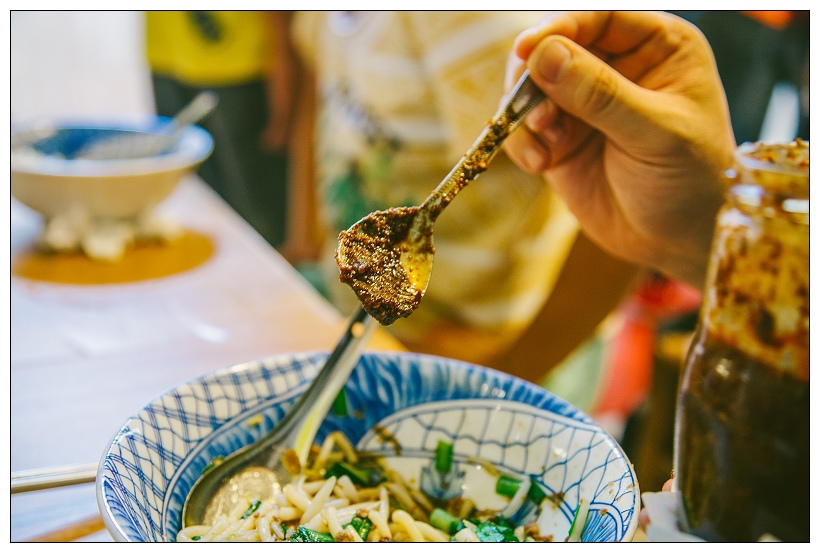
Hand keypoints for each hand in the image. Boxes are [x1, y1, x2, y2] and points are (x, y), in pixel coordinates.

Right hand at [503, 11, 735, 288]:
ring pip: (530, 86)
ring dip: (525, 115)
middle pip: (555, 46)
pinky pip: (523, 127)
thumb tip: (544, 56)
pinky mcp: (559, 138)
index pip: (600, 17)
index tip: (527, 50)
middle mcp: (617, 67)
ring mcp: (583, 103)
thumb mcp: (656, 134)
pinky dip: (522, 143)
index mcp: (657, 47)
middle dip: (534, 78)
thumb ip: (601, 94)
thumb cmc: (690, 181)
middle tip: (533, 112)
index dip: (560, 27)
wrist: (677, 241)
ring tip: (544, 148)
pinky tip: (541, 165)